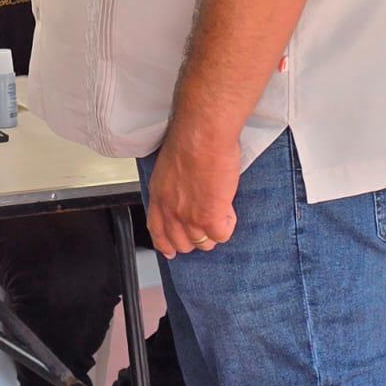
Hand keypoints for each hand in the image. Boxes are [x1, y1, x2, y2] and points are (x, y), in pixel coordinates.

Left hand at [146, 121, 240, 257]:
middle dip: (196, 237)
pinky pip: (221, 235)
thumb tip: (187, 194)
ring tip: (220, 207)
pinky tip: (228, 206)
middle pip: (181, 243)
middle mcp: (170, 210)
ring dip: (214, 230)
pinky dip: (228, 224)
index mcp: (159, 196)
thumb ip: (175, 187)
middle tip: (208, 222)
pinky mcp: (210, 219)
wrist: (202, 135)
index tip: (170, 250)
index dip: (165, 243)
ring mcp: (189, 218)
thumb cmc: (190, 140)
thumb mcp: (170, 167)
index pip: (157, 230)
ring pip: (203, 243)